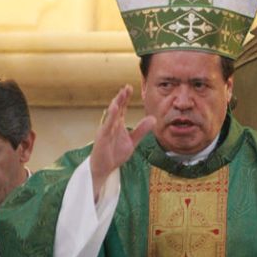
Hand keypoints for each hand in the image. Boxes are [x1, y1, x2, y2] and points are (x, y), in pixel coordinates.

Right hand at [90, 85, 155, 200]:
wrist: (104, 169)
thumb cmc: (114, 154)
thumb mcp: (132, 142)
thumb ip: (141, 130)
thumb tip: (153, 119)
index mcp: (117, 124)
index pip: (122, 108)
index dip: (125, 98)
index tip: (129, 87)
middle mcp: (111, 124)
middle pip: (116, 108)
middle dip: (121, 97)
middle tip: (127, 87)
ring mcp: (106, 130)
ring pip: (111, 115)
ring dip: (116, 104)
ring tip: (121, 94)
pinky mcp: (102, 137)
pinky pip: (107, 126)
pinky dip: (110, 117)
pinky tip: (114, 109)